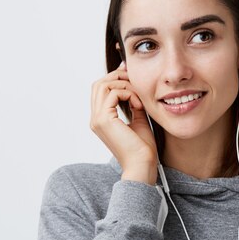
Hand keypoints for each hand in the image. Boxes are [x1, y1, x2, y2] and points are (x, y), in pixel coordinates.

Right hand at [90, 62, 157, 184]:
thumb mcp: (139, 120)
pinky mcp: (104, 120)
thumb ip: (134, 105)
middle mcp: (95, 119)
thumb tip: (134, 89)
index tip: (131, 74)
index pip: (101, 90)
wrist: (142, 165)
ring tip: (138, 96)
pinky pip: (113, 94)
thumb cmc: (143, 148)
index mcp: (101, 120)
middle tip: (134, 77)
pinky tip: (139, 105)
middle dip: (117, 77)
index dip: (115, 79)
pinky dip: (128, 93)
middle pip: (98, 84)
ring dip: (124, 85)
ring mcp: (97, 119)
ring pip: (103, 85)